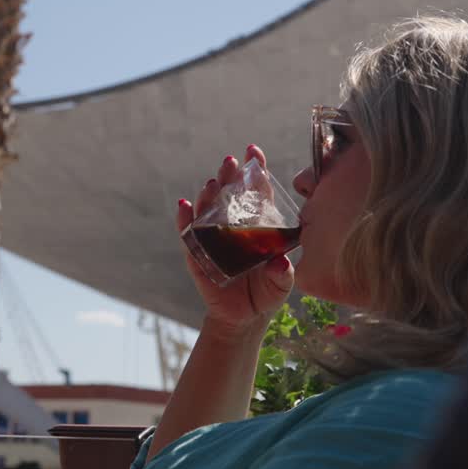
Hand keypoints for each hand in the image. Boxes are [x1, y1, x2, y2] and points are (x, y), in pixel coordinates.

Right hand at [177, 144, 294, 339]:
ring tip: (213, 184)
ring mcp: (213, 239)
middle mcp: (232, 226)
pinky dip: (185, 221)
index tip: (253, 151)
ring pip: (207, 210)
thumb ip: (282, 274)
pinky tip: (185, 208)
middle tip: (231, 162)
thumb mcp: (281, 283)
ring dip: (209, 196)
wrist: (245, 317)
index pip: (255, 192)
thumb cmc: (267, 292)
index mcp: (256, 225)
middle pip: (228, 195)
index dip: (254, 171)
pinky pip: (188, 236)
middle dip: (229, 176)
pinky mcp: (197, 256)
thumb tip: (279, 263)